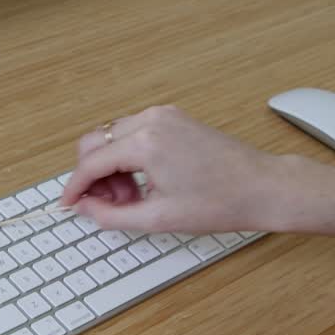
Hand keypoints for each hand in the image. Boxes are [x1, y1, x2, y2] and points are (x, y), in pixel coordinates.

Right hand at [60, 106, 290, 233]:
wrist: (265, 188)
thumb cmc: (222, 202)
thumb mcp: (158, 218)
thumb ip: (111, 215)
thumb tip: (85, 209)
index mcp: (146, 142)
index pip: (91, 162)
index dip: (75, 187)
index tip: (69, 204)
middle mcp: (152, 120)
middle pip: (95, 142)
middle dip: (94, 176)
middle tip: (107, 205)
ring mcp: (164, 116)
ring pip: (112, 137)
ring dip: (111, 167)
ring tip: (131, 198)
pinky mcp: (174, 119)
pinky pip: (134, 133)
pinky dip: (128, 156)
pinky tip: (144, 183)